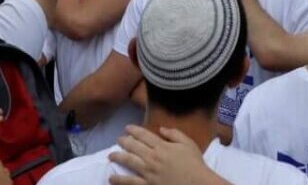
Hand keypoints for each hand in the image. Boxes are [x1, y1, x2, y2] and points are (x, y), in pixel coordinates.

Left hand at [111, 125, 228, 184]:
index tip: (127, 128)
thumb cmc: (194, 164)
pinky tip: (111, 178)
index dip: (134, 130)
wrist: (196, 184)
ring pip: (129, 162)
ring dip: (118, 157)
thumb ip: (174, 134)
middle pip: (133, 146)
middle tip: (118, 140)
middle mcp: (152, 157)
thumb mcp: (188, 143)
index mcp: (162, 146)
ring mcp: (148, 172)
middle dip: (124, 141)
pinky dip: (119, 180)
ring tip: (111, 155)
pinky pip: (130, 182)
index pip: (144, 135)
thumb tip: (161, 129)